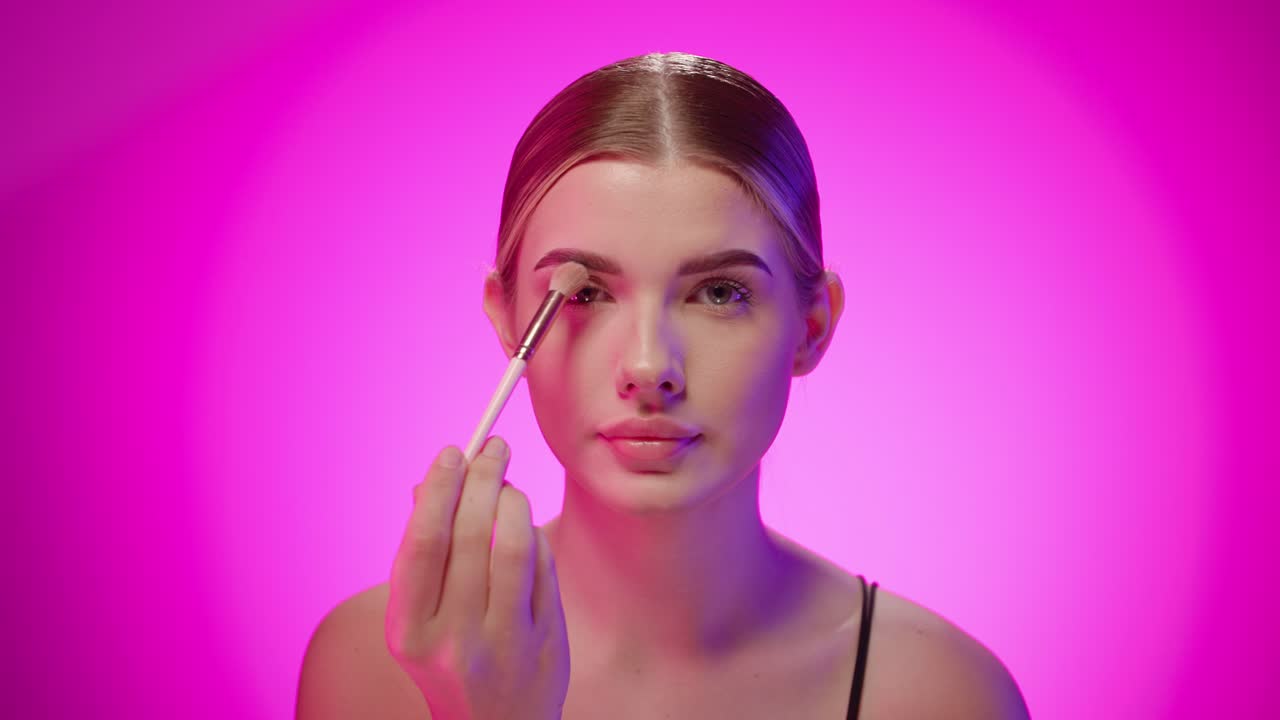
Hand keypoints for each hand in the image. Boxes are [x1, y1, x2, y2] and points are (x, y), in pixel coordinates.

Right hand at [386, 436, 569, 719]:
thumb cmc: (449, 659)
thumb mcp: (419, 617)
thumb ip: (423, 554)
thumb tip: (433, 482)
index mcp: (410, 631)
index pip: (424, 541)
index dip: (440, 488)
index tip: (454, 451)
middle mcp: (454, 639)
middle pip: (470, 535)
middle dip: (484, 478)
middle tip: (493, 447)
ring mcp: (505, 644)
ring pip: (516, 546)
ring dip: (515, 500)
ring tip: (509, 484)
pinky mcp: (546, 643)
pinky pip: (544, 569)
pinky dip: (535, 536)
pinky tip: (525, 527)